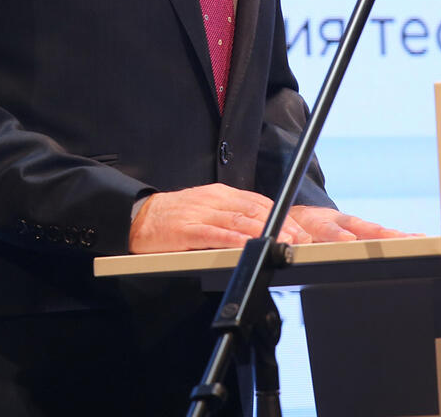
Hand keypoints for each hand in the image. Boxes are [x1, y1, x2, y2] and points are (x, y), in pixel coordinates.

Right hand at [128, 183, 311, 252]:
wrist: (139, 216)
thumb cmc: (176, 215)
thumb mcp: (208, 208)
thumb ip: (232, 214)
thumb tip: (261, 227)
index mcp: (222, 194)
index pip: (259, 203)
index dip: (282, 216)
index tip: (300, 230)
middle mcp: (214, 200)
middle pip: (254, 211)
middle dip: (280, 225)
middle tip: (300, 240)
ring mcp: (201, 213)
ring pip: (238, 221)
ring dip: (263, 232)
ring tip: (282, 243)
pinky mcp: (187, 229)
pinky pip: (214, 234)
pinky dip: (233, 240)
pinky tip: (247, 246)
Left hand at [286, 205, 413, 242]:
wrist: (299, 215)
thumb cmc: (293, 225)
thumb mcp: (287, 231)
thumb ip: (291, 238)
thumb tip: (288, 243)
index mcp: (316, 221)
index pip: (326, 228)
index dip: (336, 233)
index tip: (347, 238)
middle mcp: (339, 221)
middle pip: (360, 227)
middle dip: (379, 233)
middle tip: (397, 237)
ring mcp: (352, 226)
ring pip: (374, 230)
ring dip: (394, 235)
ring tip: (416, 238)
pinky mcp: (361, 230)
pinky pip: (380, 235)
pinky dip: (398, 237)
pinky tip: (418, 238)